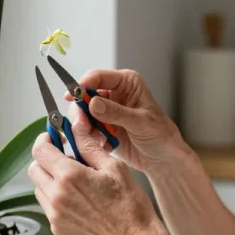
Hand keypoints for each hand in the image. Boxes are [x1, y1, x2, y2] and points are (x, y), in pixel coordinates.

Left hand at [28, 109, 162, 234]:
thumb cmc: (129, 205)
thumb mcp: (112, 166)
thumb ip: (88, 144)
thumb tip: (75, 124)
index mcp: (69, 176)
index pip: (40, 150)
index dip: (46, 139)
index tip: (55, 137)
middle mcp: (57, 196)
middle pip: (34, 168)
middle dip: (47, 159)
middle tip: (66, 157)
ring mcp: (55, 214)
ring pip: (39, 187)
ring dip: (50, 179)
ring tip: (75, 180)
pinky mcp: (58, 228)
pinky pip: (47, 205)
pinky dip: (56, 196)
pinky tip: (78, 197)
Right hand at [65, 69, 185, 172]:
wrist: (162, 158)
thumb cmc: (160, 134)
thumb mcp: (140, 122)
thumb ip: (116, 112)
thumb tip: (93, 103)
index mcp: (126, 83)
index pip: (98, 77)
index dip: (83, 85)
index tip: (72, 96)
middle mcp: (114, 93)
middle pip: (85, 95)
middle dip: (81, 110)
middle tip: (81, 124)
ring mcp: (106, 110)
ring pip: (83, 112)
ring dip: (84, 126)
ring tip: (96, 138)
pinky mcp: (102, 126)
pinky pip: (86, 128)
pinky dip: (89, 136)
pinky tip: (103, 144)